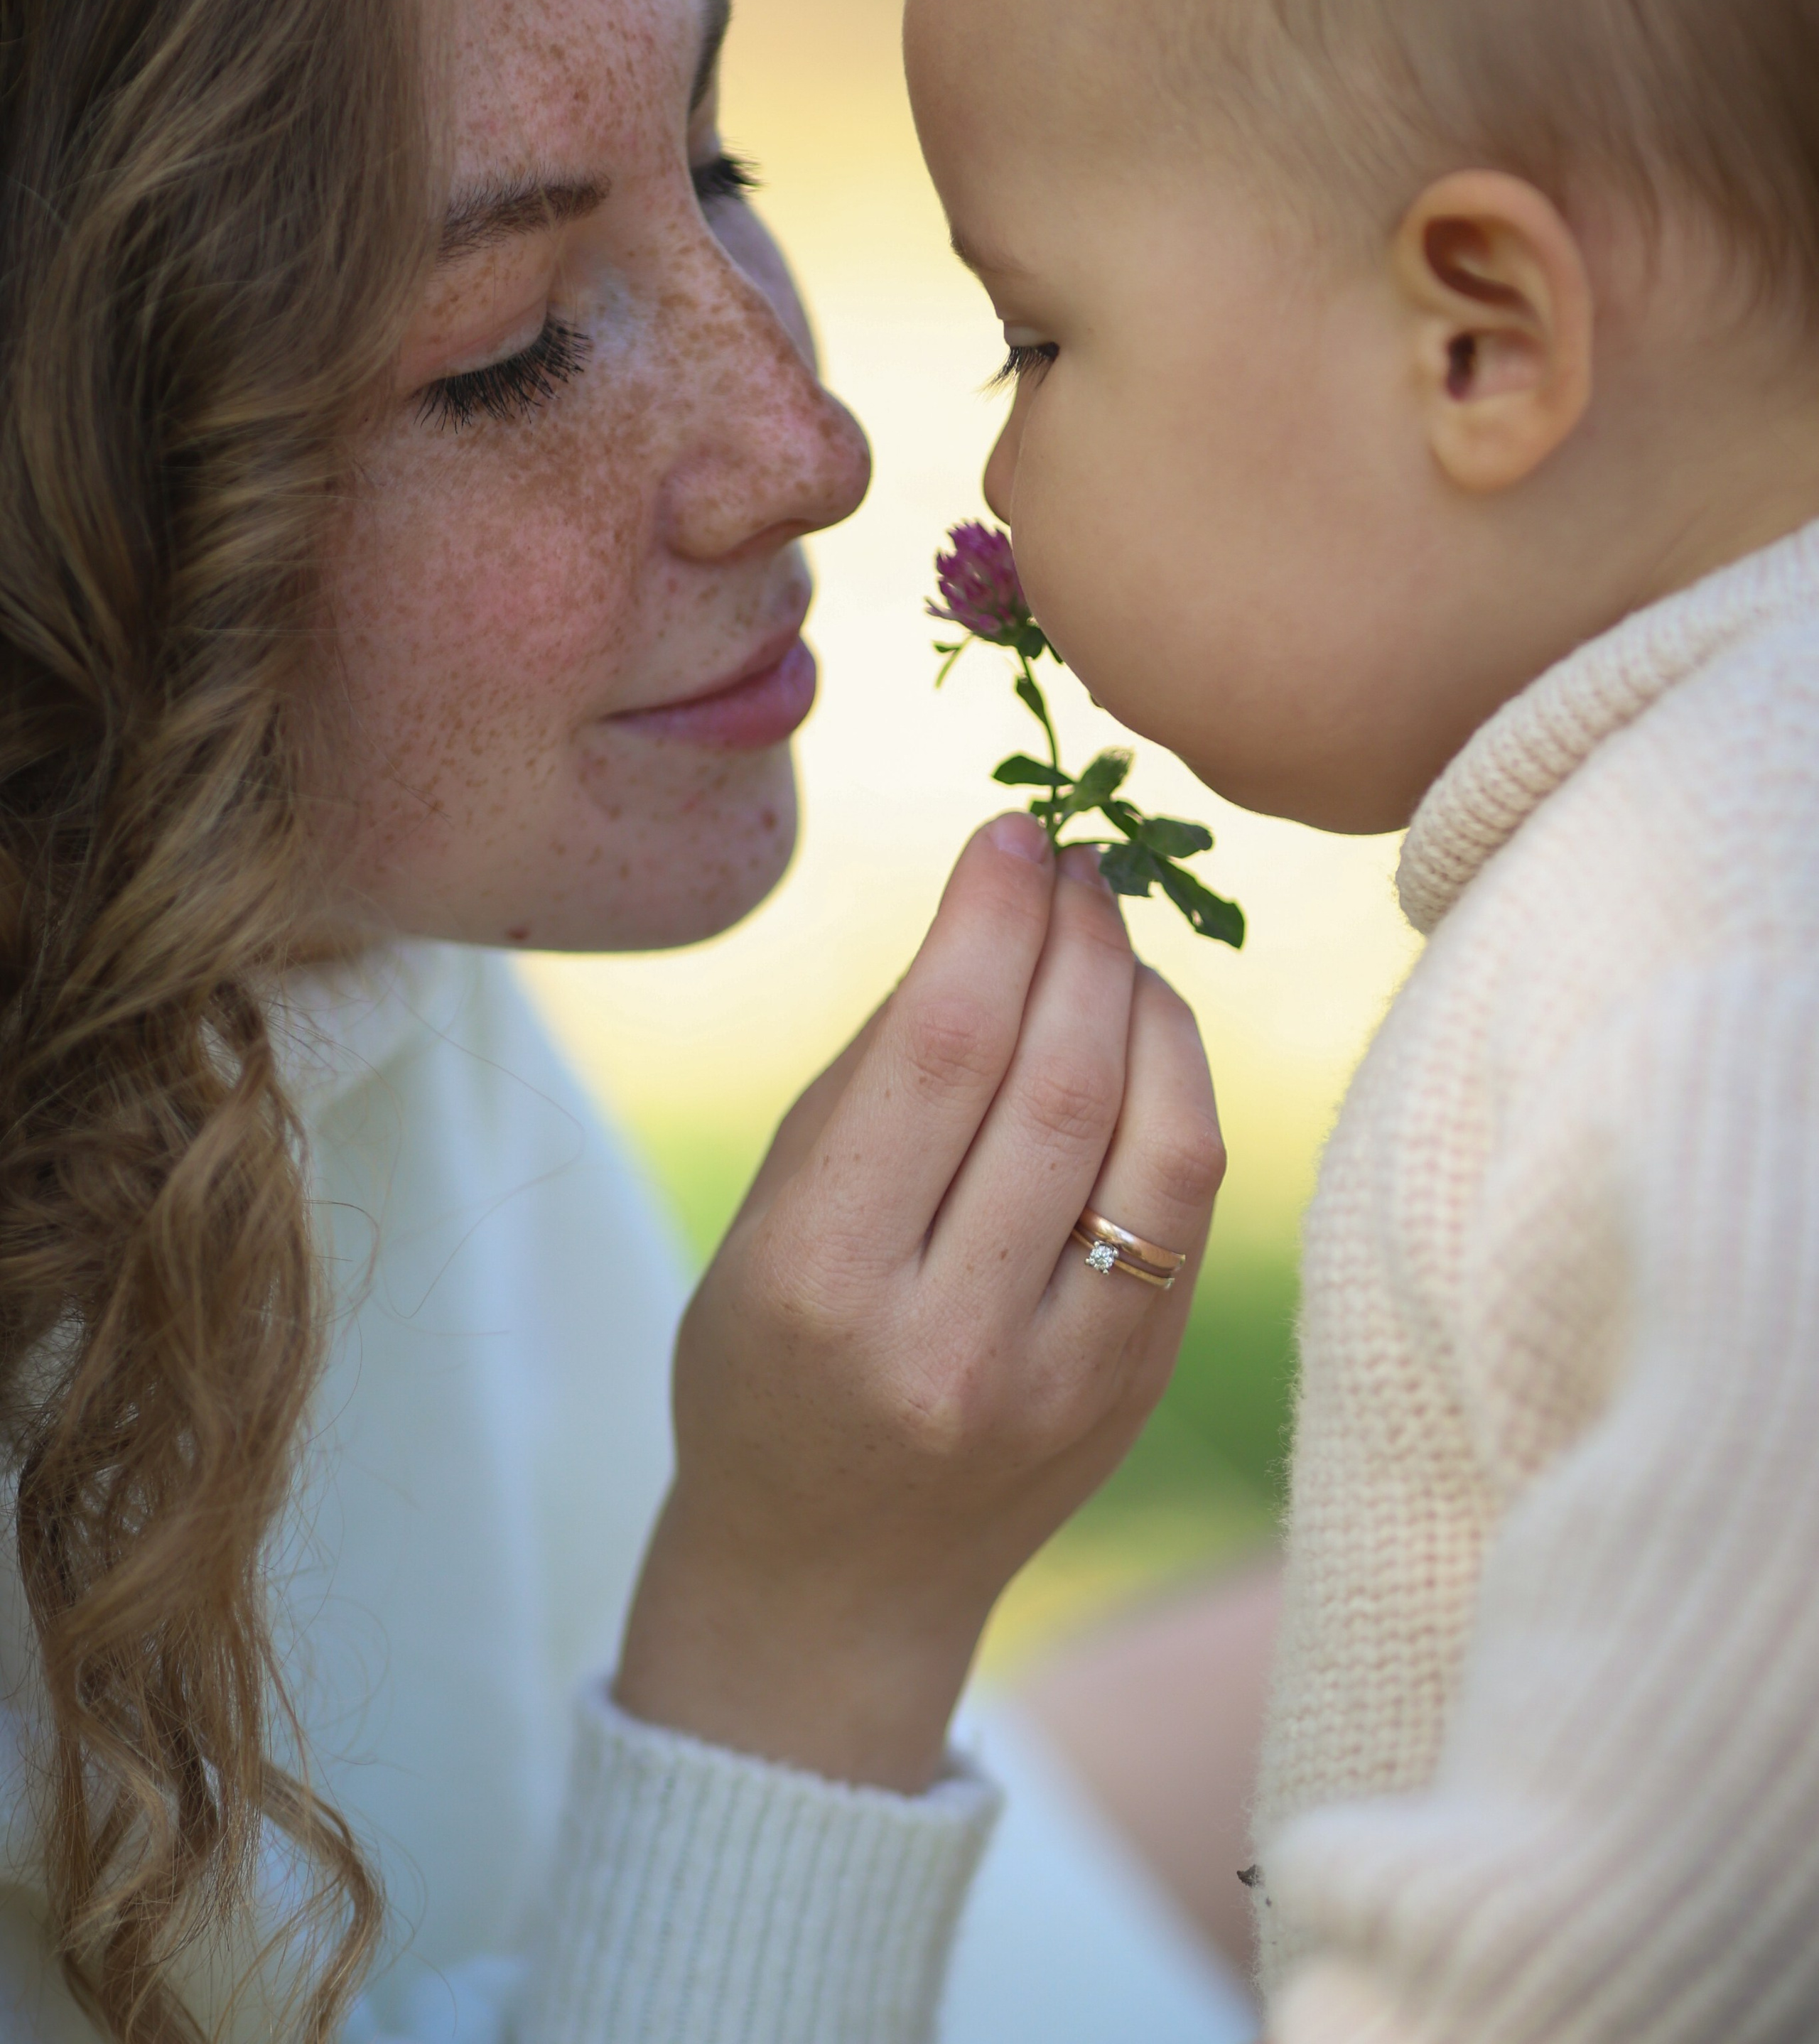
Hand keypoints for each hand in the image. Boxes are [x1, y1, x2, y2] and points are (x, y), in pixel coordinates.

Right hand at [614, 814, 1224, 1790]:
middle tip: (1073, 858)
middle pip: (1058, 1083)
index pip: (938, 1054)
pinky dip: (1178, 1091)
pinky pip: (1187, 1206)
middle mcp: (947, 1338)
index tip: (1011, 831)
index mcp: (820, 1281)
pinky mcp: (1135, 1391)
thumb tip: (994, 917)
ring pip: (1155, 1140)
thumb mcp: (769, 1218)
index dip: (988, 919)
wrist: (830, 1582)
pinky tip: (1145, 1031)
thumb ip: (879, 1073)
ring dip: (1145, 1002)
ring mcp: (1061, 1379)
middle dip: (1075, 938)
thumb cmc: (770, 1364)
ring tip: (1110, 933)